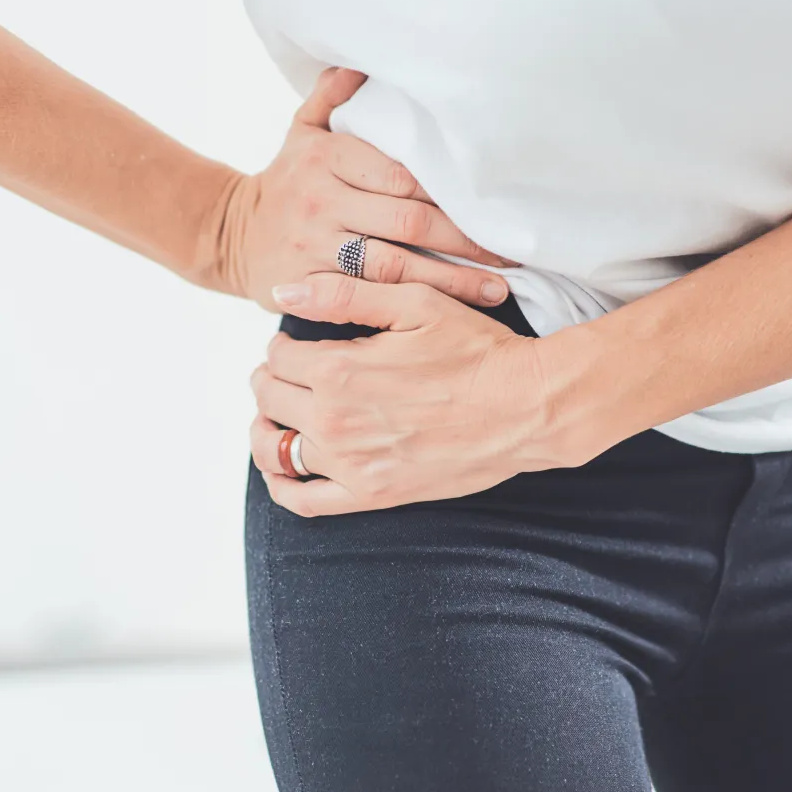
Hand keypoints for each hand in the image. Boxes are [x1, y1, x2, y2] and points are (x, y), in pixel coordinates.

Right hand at [221, 68, 516, 312]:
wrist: (227, 234)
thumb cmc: (284, 181)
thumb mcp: (300, 132)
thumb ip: (333, 97)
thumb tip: (363, 61)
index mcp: (327, 157)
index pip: (402, 175)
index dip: (450, 194)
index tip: (493, 208)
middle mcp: (321, 200)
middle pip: (408, 222)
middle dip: (465, 242)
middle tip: (511, 254)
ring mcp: (313, 246)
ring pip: (395, 266)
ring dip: (451, 281)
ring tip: (498, 290)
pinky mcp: (308, 287)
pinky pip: (368, 299)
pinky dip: (410, 307)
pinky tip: (447, 315)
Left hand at [248, 275, 567, 515]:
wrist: (526, 408)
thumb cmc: (477, 351)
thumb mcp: (416, 303)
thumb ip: (344, 294)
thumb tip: (284, 290)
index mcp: (340, 370)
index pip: (277, 355)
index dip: (284, 343)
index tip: (298, 342)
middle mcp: (336, 421)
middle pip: (269, 398)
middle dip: (272, 379)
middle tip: (292, 371)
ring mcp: (351, 463)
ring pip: (275, 448)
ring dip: (266, 428)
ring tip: (277, 415)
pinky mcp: (372, 495)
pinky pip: (303, 501)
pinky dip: (282, 485)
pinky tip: (286, 467)